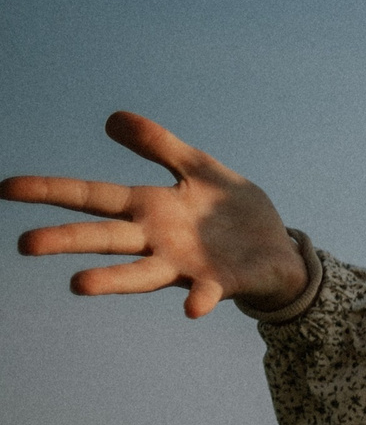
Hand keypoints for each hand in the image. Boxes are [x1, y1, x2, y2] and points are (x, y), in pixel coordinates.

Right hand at [5, 113, 304, 317]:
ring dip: (112, 280)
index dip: (50, 191)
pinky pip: (207, 292)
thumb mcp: (199, 168)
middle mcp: (158, 241)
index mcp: (150, 208)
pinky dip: (199, 299)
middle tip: (25, 244)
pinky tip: (192, 306)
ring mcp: (186, 265)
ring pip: (142, 274)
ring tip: (78, 285)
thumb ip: (159, 146)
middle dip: (67, 239)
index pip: (92, 196)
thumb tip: (111, 118)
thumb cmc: (232, 212)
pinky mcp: (221, 283)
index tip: (5, 188)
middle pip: (105, 237)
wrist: (279, 251)